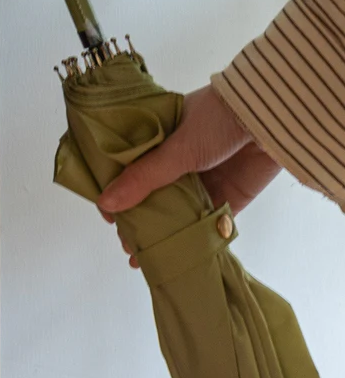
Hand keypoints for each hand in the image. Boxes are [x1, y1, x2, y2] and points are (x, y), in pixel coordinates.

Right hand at [97, 84, 281, 267]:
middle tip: (127, 242)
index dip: (117, 190)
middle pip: (151, 192)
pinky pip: (204, 222)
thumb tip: (107, 203)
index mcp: (158, 137)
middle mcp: (176, 159)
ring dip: (162, 232)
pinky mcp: (226, 198)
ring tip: (145, 256)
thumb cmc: (216, 120)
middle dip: (138, 217)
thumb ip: (143, 178)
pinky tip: (176, 256)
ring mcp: (201, 179)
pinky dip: (191, 239)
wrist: (270, 120)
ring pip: (175, 210)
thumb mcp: (175, 148)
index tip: (109, 215)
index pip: (129, 166)